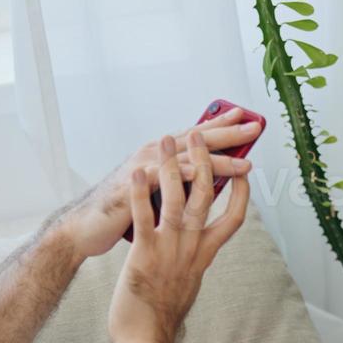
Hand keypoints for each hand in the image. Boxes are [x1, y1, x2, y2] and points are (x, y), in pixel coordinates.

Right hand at [54, 109, 257, 259]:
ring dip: (215, 159)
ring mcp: (143, 168)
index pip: (196, 136)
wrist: (88, 226)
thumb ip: (179, 181)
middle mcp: (154, 155)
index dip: (222, 125)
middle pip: (196, 141)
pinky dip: (180, 175)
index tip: (247, 117)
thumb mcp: (157, 191)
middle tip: (254, 128)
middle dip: (227, 134)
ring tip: (242, 160)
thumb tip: (208, 176)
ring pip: (185, 160)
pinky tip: (200, 174)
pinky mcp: (132, 186)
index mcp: (161, 156)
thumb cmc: (124, 209)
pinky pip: (160, 178)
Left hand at [108, 131, 249, 342]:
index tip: (244, 170)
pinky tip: (139, 172)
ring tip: (167, 139)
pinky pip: (145, 218)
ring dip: (173, 166)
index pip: (234, 218)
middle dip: (206, 161)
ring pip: (178, 200)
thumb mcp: (188, 281)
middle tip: (203, 134)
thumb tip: (200, 245)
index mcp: (205, 254)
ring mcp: (170, 250)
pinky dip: (142, 193)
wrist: (146, 339)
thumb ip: (194, 258)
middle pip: (207, 197)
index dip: (241, 192)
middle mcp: (192, 248)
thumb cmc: (163, 312)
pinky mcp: (145, 255)